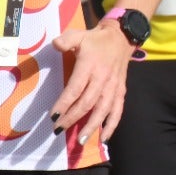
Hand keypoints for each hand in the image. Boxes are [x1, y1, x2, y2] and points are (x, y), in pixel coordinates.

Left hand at [49, 21, 131, 140]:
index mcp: (90, 66)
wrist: (122, 38)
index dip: (64, 104)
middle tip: (58, 129)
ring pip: (103, 109)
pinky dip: (112, 124)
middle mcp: (103, 78)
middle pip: (87, 103)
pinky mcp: (121, 90)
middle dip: (72, 118)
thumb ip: (66, 40)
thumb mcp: (79, 35)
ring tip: (82, 139)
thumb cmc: (96, 40)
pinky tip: (104, 138)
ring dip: (92, 125)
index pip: (76, 88)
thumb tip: (55, 44)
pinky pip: (118, 110)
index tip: (53, 116)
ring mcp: (113, 86)